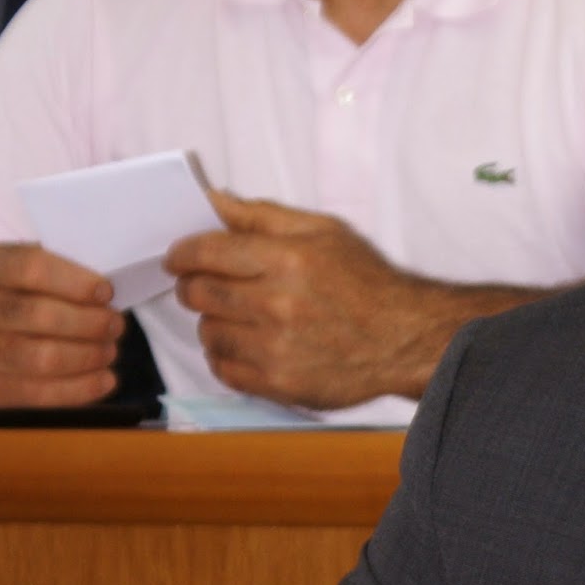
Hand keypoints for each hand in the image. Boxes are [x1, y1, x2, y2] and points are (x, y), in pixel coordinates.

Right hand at [0, 244, 121, 406]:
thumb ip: (62, 275)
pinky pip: (40, 395)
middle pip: (41, 316)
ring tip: (109, 350)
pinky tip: (106, 379)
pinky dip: (82, 389)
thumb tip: (103, 296)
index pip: (31, 269)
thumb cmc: (21, 293)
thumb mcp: (30, 269)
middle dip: (91, 323)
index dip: (76, 283)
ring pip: (43, 358)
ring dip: (89, 356)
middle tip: (115, 324)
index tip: (106, 292)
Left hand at [165, 190, 445, 408]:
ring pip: (208, 334)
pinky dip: (227, 359)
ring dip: (215, 324)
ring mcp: (277, 348)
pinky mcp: (280, 383)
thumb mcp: (323, 232)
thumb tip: (213, 200)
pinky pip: (224, 371)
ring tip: (241, 320)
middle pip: (198, 294)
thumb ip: (262, 215)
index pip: (205, 253)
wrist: (406, 339)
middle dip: (194, 287)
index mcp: (286, 259)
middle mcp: (278, 304)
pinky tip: (249, 347)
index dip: (181, 254)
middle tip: (207, 287)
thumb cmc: (367, 284)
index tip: (178, 259)